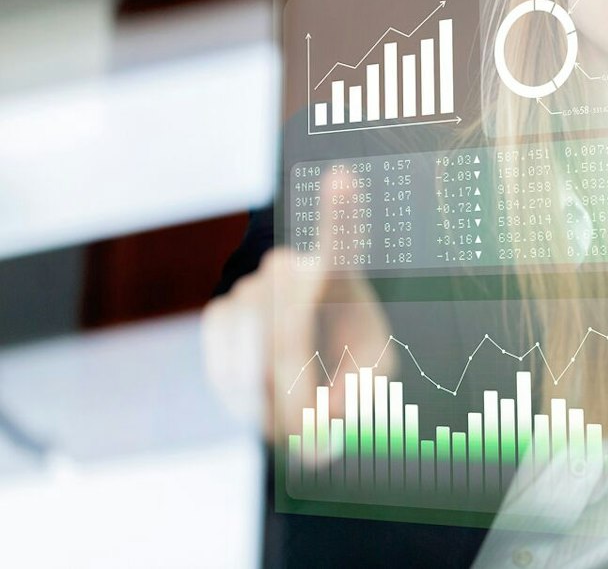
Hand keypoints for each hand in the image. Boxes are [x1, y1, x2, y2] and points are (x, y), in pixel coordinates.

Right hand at [202, 169, 392, 443]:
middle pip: (287, 335)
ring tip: (295, 419)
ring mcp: (252, 288)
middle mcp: (292, 270)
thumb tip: (330, 411)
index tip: (340, 179)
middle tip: (312, 440)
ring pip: (252, 356)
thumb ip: (363, 392)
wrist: (310, 364)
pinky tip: (262, 402)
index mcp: (340, 278)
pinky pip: (224, 361)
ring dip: (271, 401)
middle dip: (299, 396)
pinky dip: (243, 395)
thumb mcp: (374, 378)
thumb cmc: (349, 365)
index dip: (340, 211)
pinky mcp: (222, 315)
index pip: (342, 241)